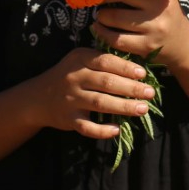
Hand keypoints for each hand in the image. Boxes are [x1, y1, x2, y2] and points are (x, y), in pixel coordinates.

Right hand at [29, 47, 157, 138]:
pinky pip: (87, 127)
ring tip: (142, 109)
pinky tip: (117, 129)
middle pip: (106, 82)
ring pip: (100, 103)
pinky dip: (102, 130)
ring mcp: (71, 99)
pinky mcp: (68, 119)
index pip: (105, 61)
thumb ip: (102, 61)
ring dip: (124, 107)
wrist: (38, 97)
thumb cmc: (68, 75)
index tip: (143, 74)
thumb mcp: (80, 60)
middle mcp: (74, 78)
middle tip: (150, 93)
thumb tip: (137, 68)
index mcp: (79, 59)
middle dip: (131, 88)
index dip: (125, 68)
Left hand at [92, 0, 188, 68]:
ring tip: (101, 15)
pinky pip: (116, 38)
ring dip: (102, 15)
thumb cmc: (165, 15)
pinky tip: (99, 28)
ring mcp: (154, 27)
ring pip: (115, 17)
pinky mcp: (146, 46)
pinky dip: (102, 32)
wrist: (183, 45)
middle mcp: (159, 6)